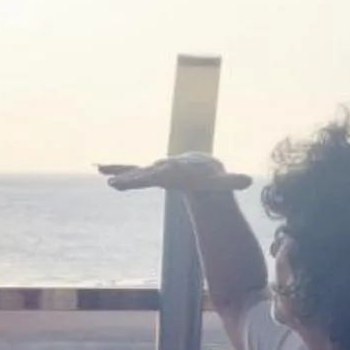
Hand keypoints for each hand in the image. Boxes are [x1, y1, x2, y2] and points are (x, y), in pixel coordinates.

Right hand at [99, 153, 251, 193]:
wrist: (202, 168)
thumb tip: (249, 182)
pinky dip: (118, 170)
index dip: (155, 176)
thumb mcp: (220, 182)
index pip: (163, 174)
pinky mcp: (149, 174)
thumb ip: (231, 182)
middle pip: (145, 172)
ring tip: (102, 172)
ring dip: (120, 173)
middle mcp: (162, 167)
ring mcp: (154, 170)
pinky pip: (131, 172)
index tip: (146, 177)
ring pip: (135, 171)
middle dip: (132, 177)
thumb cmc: (210, 177)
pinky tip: (100, 168)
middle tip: (116, 182)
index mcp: (176, 170)